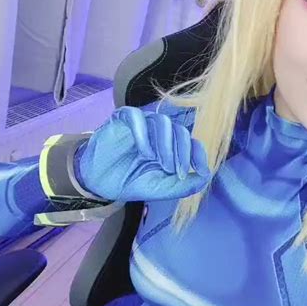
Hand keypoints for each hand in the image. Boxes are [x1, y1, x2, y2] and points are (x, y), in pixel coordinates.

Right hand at [77, 106, 211, 201]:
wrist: (100, 182)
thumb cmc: (131, 182)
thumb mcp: (161, 189)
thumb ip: (184, 185)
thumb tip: (206, 177)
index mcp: (171, 147)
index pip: (192, 142)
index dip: (198, 155)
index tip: (199, 171)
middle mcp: (159, 133)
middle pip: (180, 131)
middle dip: (181, 152)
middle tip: (174, 171)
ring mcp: (142, 124)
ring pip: (162, 121)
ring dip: (165, 144)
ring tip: (160, 163)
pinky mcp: (122, 119)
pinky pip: (136, 116)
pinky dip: (143, 133)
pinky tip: (145, 152)